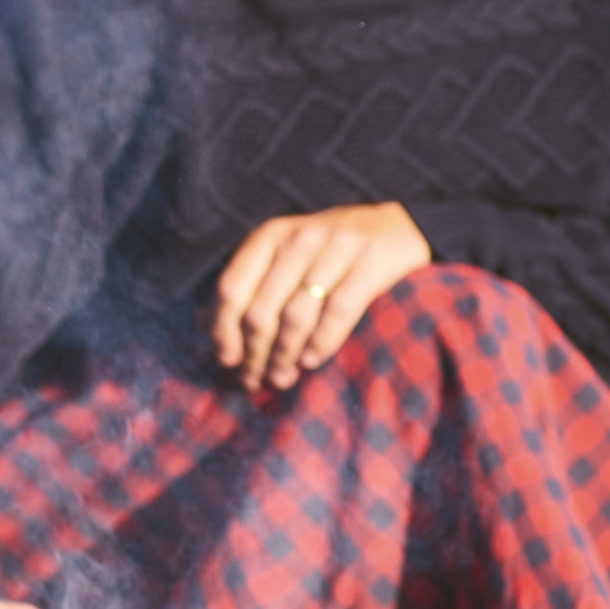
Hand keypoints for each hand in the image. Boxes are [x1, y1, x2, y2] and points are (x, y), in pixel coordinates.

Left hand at [213, 203, 431, 390]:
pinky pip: (338, 311)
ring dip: (284, 355)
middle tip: (255, 381)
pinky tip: (311, 362)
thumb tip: (209, 330)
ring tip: (281, 378)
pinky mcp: (372, 261)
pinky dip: (321, 342)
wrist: (401, 227)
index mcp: (271, 236)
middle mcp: (300, 238)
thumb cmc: (333, 254)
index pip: (232, 287)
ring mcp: (338, 246)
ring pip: (296, 315)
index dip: (223, 329)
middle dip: (254, 353)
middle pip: (262, 309)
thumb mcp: (289, 257)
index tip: (226, 360)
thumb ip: (254, 285)